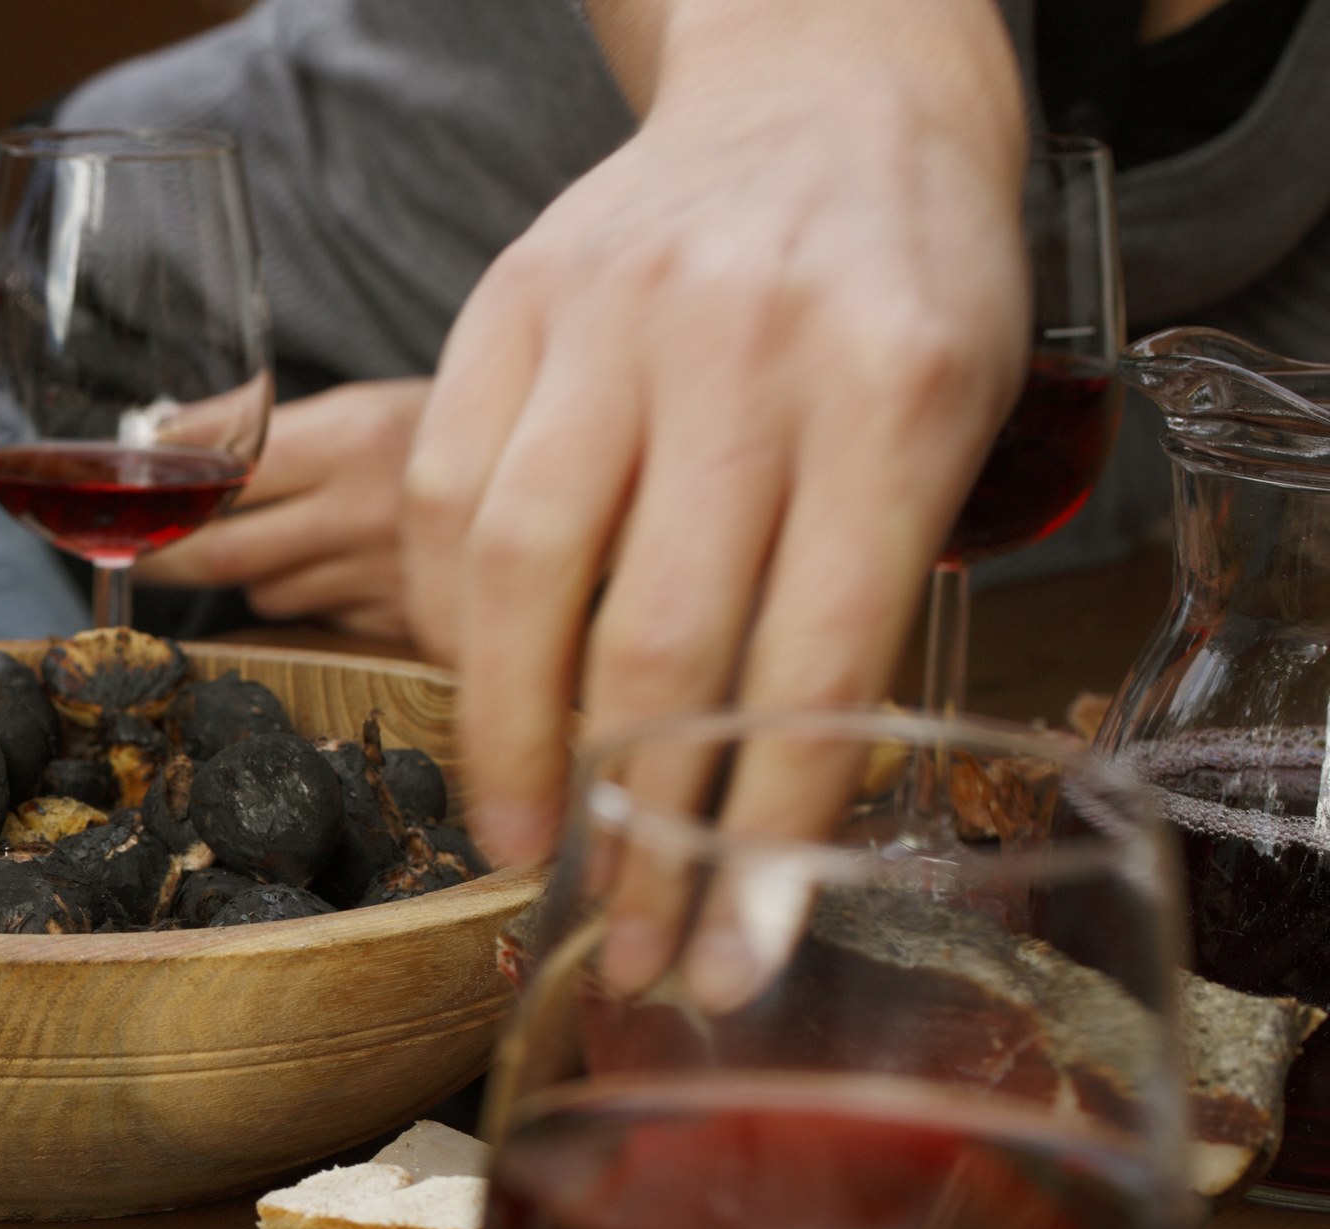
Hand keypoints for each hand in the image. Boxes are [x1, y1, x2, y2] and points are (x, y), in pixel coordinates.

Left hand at [135, 380, 427, 641]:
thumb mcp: (362, 405)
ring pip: (267, 594)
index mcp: (352, 439)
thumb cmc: (446, 438)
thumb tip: (158, 434)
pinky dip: (309, 602)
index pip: (222, 471)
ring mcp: (384, 578)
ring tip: (279, 543)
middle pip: (221, 554)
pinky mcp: (403, 626)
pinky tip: (336, 572)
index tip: (120, 488)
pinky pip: (318, 621)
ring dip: (254, 576)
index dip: (162, 487)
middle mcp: (365, 512)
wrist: (566, 486)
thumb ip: (268, 426)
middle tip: (135, 554)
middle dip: (165, 558)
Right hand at [401, 0, 1028, 869]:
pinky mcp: (507, 304)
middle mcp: (747, 348)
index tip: (723, 959)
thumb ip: (867, 605)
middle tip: (617, 939)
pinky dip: (453, 621)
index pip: (816, 662)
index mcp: (899, 389)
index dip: (759, 837)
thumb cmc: (904, 288)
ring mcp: (611, 318)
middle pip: (657, 639)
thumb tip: (765, 839)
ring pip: (520, 573)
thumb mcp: (955, 432)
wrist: (819, 95)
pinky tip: (486, 693)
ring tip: (525, 838)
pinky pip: (446, 495)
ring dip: (509, 741)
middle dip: (631, 828)